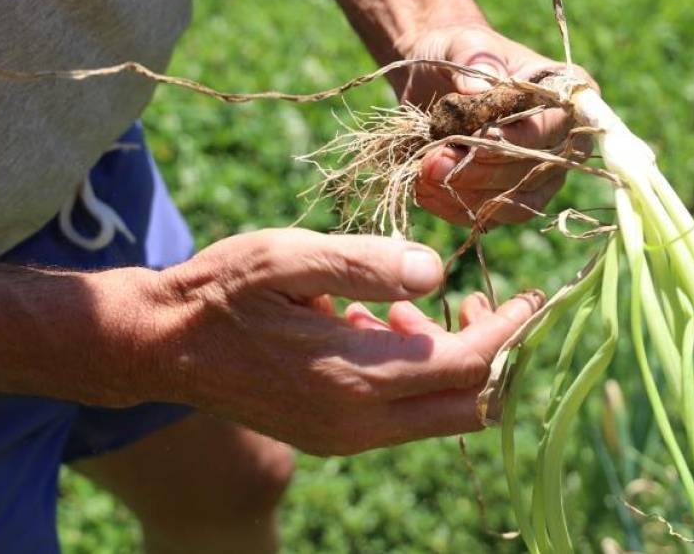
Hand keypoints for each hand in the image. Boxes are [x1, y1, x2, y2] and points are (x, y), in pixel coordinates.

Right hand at [137, 228, 539, 455]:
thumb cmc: (222, 292)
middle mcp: (359, 422)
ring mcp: (345, 436)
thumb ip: (366, 263)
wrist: (159, 346)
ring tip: (416, 307)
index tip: (535, 296)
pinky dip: (415, 372)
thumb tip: (437, 272)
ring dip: (452, 361)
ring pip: (440, 413)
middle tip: (489, 300)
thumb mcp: (288, 257)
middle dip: (497, 354)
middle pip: (470, 405)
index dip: (511, 331)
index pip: (469, 366)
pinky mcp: (333, 434)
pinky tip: (381, 325)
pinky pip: (403, 413)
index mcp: (354, 377)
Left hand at [395, 23, 597, 227]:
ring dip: (467, 195)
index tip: (479, 137)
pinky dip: (455, 208)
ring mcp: (539, 173)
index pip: (553, 126)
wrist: (433, 77)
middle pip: (535, 170)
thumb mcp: (464, 43)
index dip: (520, 139)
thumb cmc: (459, 52)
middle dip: (483, 169)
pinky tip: (424, 190)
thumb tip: (477, 92)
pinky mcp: (510, 197)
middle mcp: (563, 139)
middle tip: (434, 158)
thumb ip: (474, 59)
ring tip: (424, 173)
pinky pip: (491, 216)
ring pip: (515, 203)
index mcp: (567, 93)